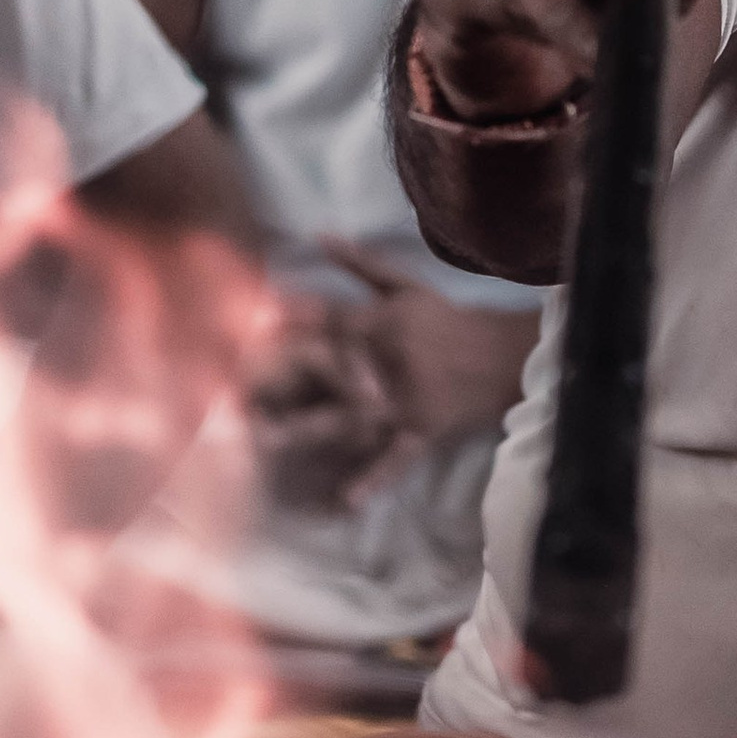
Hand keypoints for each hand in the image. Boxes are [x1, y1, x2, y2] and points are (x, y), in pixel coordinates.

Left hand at [244, 261, 541, 513]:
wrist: (504, 355)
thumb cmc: (449, 320)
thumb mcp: (407, 286)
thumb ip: (361, 263)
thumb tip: (317, 236)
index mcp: (380, 323)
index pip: (323, 321)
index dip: (283, 323)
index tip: (240, 326)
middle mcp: (386, 362)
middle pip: (325, 371)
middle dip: (281, 379)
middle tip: (232, 390)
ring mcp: (402, 400)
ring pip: (349, 417)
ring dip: (307, 430)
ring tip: (265, 441)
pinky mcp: (420, 431)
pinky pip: (396, 459)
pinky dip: (375, 480)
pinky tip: (346, 501)